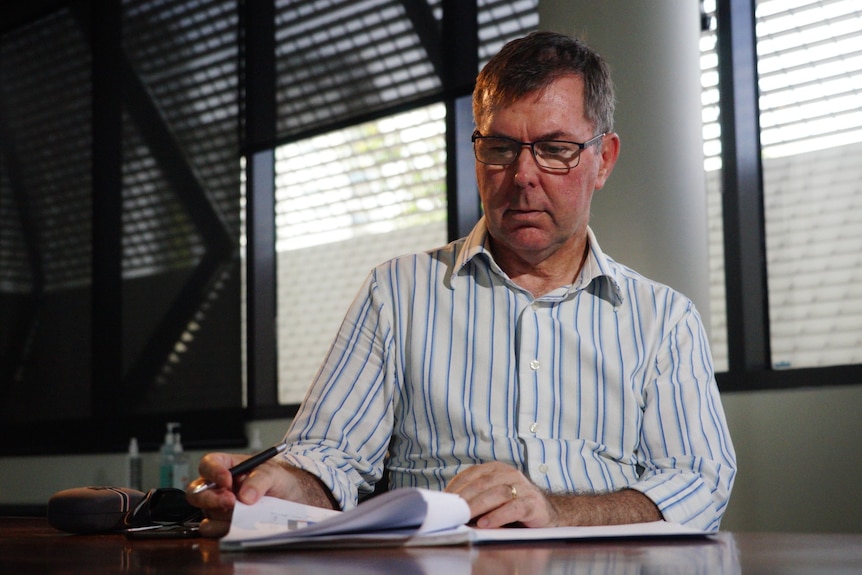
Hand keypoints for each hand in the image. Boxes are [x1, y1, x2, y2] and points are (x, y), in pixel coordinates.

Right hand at [186, 452, 288, 536]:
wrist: (289, 499)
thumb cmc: (276, 481)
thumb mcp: (273, 473)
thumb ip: (260, 479)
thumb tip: (245, 496)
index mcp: (227, 467)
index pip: (208, 464)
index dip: (213, 472)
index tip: (226, 479)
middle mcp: (218, 487)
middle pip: (197, 491)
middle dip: (213, 498)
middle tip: (232, 502)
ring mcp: (218, 507)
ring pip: (206, 512)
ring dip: (224, 514)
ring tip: (245, 513)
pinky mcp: (222, 524)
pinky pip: (211, 529)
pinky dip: (224, 528)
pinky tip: (241, 524)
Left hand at [444, 462, 558, 527]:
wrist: (545, 512)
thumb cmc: (513, 505)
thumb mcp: (492, 497)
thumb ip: (475, 497)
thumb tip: (451, 507)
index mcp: (497, 469)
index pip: (472, 474)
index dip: (457, 486)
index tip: (444, 500)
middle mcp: (510, 474)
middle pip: (482, 483)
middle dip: (464, 498)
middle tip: (451, 511)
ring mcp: (523, 487)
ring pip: (496, 493)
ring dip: (478, 506)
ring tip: (465, 516)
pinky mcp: (532, 503)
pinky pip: (513, 508)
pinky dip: (498, 516)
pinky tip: (486, 523)